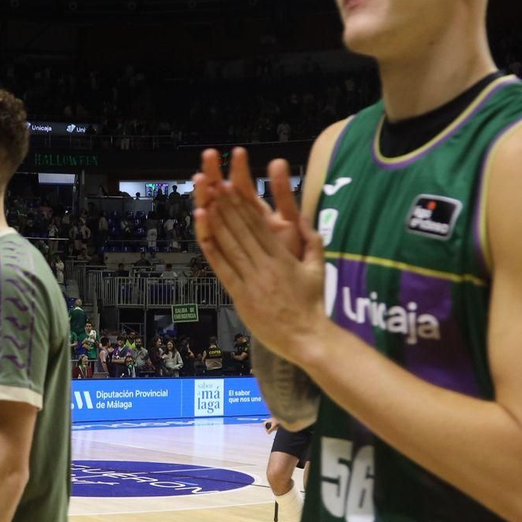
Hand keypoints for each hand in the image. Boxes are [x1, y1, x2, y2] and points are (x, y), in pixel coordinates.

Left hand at [193, 149, 325, 358]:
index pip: (259, 224)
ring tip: (204, 202)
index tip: (231, 186)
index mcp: (283, 256)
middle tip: (212, 185)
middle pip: (242, 230)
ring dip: (216, 223)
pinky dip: (213, 253)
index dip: (242, 204)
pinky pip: (224, 271)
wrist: (308, 336)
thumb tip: (304, 217)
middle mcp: (266, 265)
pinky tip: (203, 237)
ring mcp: (252, 280)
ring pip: (231, 246)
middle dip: (226, 206)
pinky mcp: (242, 297)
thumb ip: (312, 240)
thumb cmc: (313, 304)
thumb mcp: (318, 267)